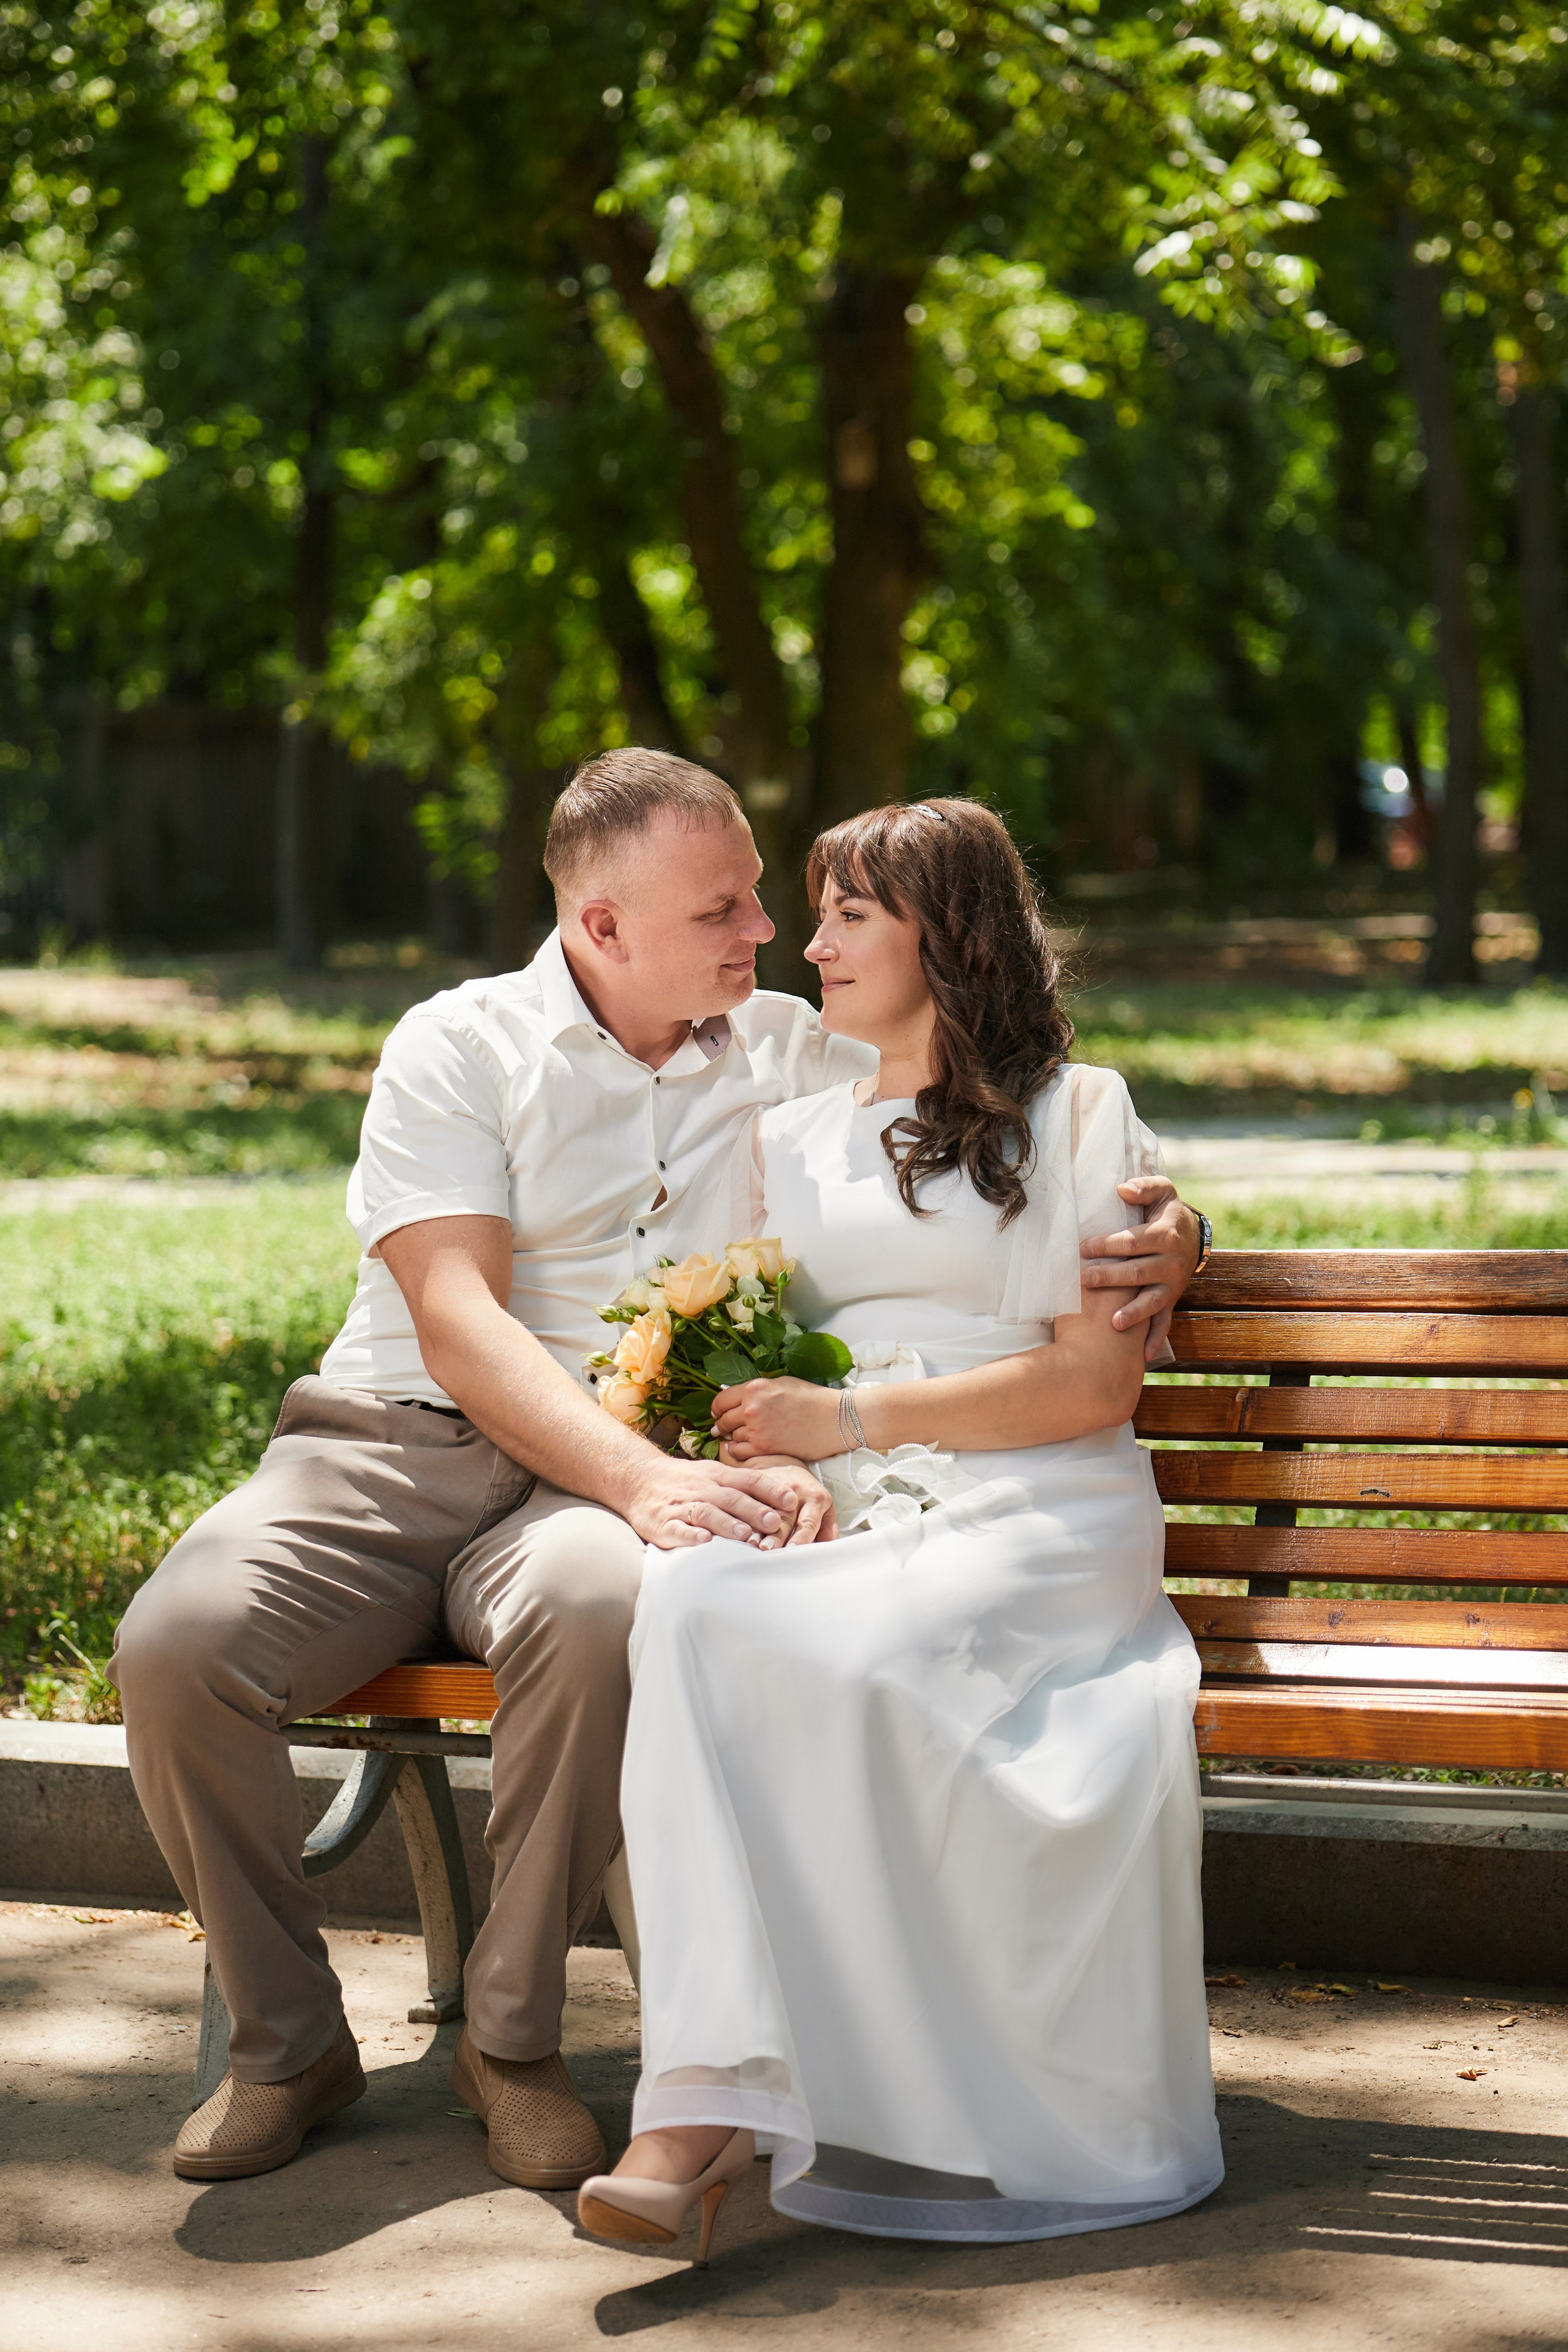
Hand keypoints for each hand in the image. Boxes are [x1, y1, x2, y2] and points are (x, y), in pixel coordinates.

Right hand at [621, 1452, 815, 1550]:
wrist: (638, 1477)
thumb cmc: (685, 1480)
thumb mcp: (713, 1475)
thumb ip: (742, 1486)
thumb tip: (780, 1499)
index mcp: (717, 1476)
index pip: (749, 1480)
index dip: (770, 1490)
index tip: (792, 1500)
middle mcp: (702, 1488)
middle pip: (732, 1498)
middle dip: (754, 1511)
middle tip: (775, 1523)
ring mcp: (682, 1505)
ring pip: (707, 1513)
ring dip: (727, 1524)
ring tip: (745, 1535)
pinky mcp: (663, 1522)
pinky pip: (678, 1529)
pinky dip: (691, 1535)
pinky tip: (704, 1542)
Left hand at [712, 1376, 840, 1463]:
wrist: (833, 1418)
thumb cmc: (810, 1398)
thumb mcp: (779, 1383)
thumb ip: (756, 1391)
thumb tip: (737, 1400)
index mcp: (753, 1389)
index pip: (721, 1401)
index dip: (717, 1409)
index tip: (718, 1413)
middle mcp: (751, 1409)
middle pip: (723, 1420)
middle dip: (722, 1424)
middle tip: (722, 1428)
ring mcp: (756, 1430)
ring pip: (731, 1436)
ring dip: (733, 1437)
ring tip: (740, 1437)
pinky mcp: (764, 1448)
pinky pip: (738, 1452)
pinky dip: (737, 1450)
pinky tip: (743, 1448)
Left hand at [1079, 1178, 1200, 1364]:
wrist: (1194, 1236)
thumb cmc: (1167, 1212)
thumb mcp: (1162, 1192)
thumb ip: (1144, 1187)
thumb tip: (1121, 1189)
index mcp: (1165, 1235)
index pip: (1132, 1242)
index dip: (1107, 1245)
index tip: (1083, 1248)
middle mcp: (1172, 1263)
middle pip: (1137, 1272)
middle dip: (1110, 1278)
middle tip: (1084, 1280)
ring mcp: (1172, 1285)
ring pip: (1151, 1301)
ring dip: (1133, 1313)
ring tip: (1113, 1323)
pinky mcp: (1171, 1300)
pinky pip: (1165, 1322)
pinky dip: (1156, 1340)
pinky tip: (1143, 1355)